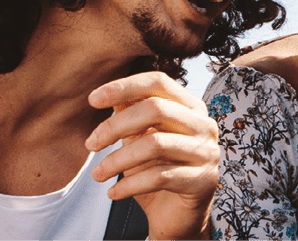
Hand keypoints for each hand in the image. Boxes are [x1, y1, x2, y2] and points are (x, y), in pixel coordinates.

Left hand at [85, 71, 220, 239]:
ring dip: (117, 160)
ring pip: (155, 144)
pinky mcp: (203, 180)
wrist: (176, 216)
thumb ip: (131, 116)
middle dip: (115, 125)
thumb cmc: (156, 172)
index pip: (159, 83)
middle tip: (90, 144)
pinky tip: (113, 193)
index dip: (124, 86)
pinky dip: (130, 185)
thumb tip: (108, 95)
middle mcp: (204, 125)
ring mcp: (207, 152)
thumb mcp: (139, 140)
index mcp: (190, 108)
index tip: (92, 100)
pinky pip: (159, 177)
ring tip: (97, 175)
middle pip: (156, 109)